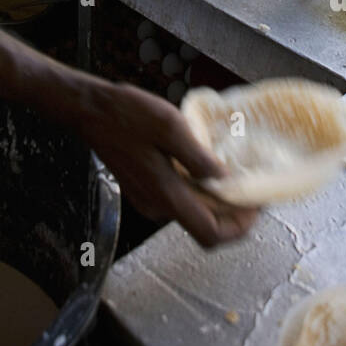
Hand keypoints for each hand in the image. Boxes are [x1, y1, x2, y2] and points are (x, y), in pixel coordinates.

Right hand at [76, 80, 257, 247]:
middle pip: (204, 226)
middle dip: (232, 212)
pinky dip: (197, 189)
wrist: (90, 110)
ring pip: (192, 211)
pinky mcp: (143, 189)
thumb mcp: (169, 126)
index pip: (211, 234)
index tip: (255, 205)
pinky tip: (202, 164)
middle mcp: (157, 205)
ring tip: (230, 171)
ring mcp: (148, 199)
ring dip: (215, 199)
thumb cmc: (125, 115)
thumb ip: (198, 157)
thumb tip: (224, 178)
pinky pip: (178, 199)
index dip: (239, 226)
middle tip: (250, 187)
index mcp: (166, 194)